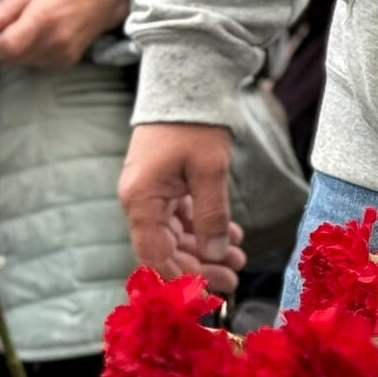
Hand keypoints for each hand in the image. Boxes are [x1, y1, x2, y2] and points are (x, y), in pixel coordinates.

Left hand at [0, 0, 131, 68]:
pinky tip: (26, 37)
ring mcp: (61, 54)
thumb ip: (8, 7)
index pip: (6, 45)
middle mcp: (54, 42)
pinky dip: (23, 54)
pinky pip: (34, 63)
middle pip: (10, 58)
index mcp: (44, 18)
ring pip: (20, 63)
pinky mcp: (66, 61)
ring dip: (6, 52)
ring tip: (6, 32)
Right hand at [121, 121, 241, 292]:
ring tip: (238, 256)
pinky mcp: (163, 182)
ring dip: (205, 247)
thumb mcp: (210, 171)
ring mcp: (150, 191)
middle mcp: (139, 200)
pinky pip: (180, 215)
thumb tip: (217, 253)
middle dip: (200, 265)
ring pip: (175, 233)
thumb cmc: (194, 123)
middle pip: (166, 249)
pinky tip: (229, 233)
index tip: (208, 295)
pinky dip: (203, 225)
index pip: (155, 256)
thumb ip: (212, 216)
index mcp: (141, 200)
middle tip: (234, 276)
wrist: (186, 81)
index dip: (180, 280)